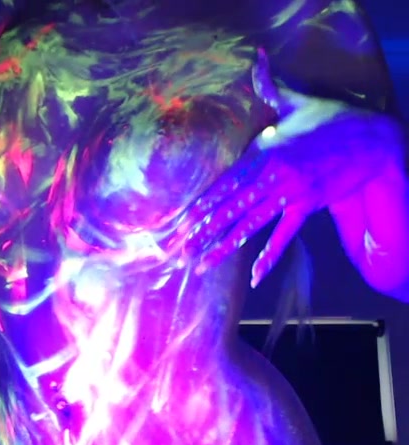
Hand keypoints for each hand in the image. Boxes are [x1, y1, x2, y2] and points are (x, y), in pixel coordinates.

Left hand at [182, 49, 401, 287]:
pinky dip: (269, 257)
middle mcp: (272, 174)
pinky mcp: (307, 206)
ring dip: (223, 247)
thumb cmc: (331, 118)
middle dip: (202, 231)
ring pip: (250, 224)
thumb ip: (269, 88)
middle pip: (229, 207)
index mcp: (263, 151)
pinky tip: (253, 277)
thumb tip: (258, 58)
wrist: (373, 138)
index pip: (224, 182)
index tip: (181, 222)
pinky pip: (284, 236)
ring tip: (200, 266)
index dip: (202, 204)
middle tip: (179, 252)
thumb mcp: (296, 102)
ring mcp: (290, 193)